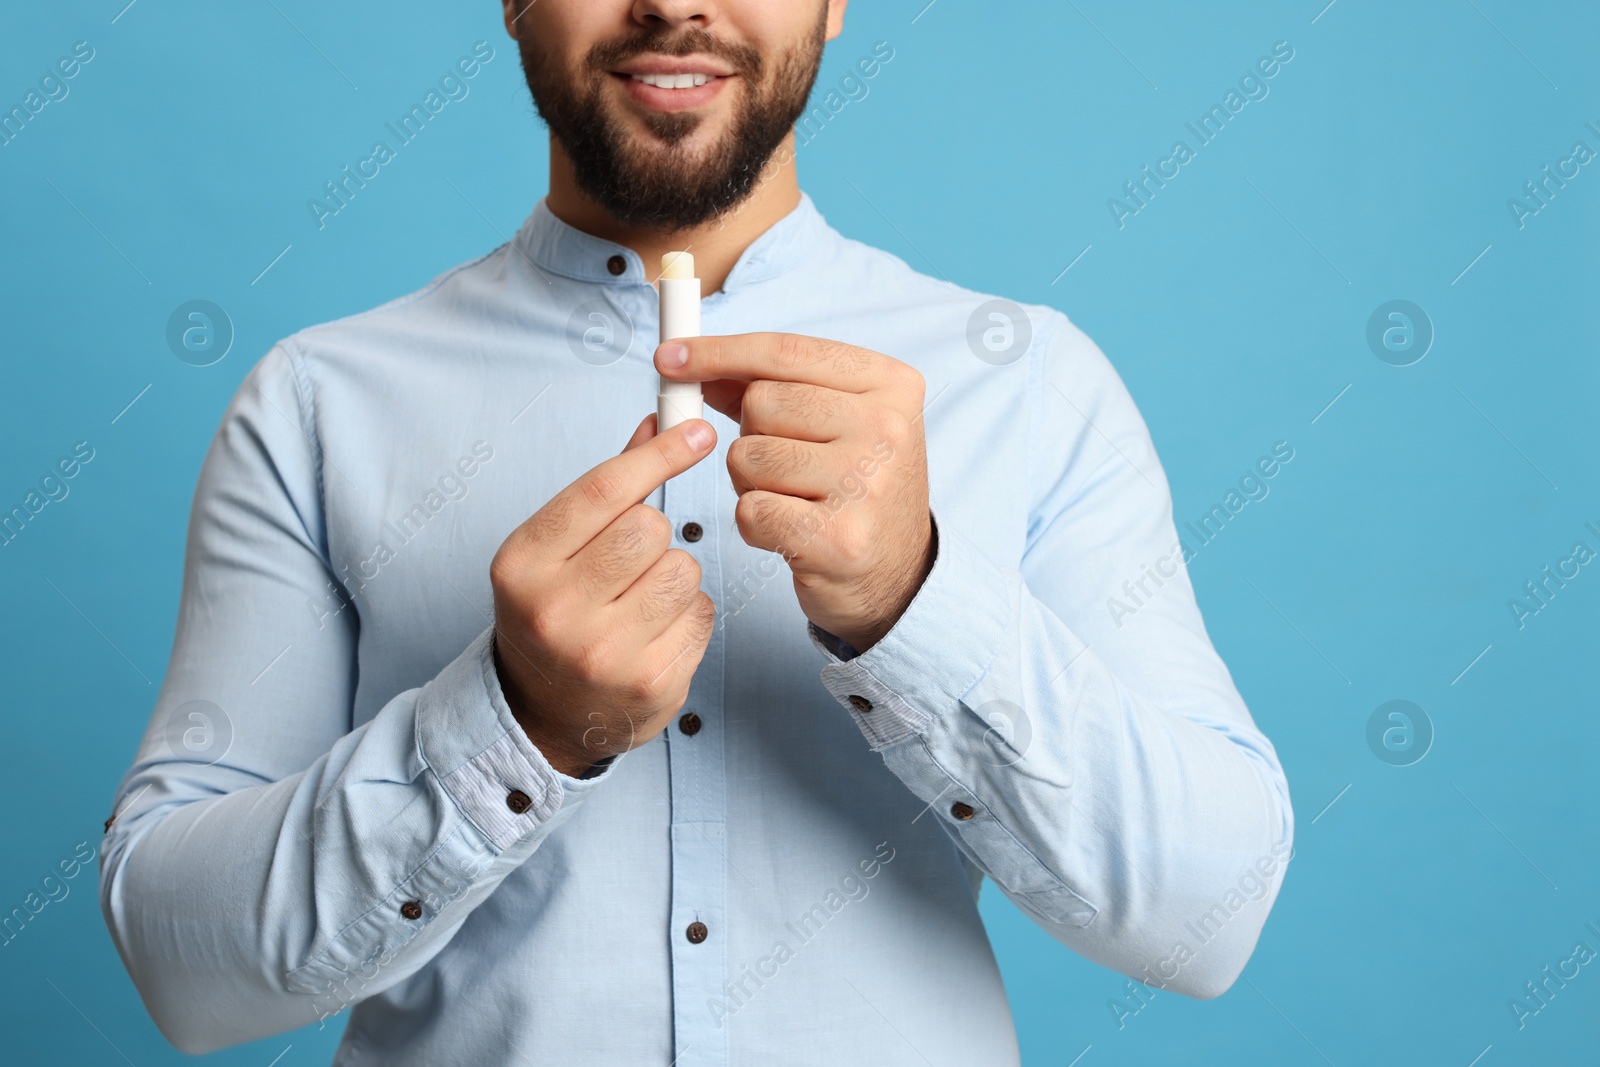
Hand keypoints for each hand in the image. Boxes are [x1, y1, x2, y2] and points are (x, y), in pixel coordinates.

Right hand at [489, 415, 717, 776]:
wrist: (543, 713)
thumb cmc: (553, 612)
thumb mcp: (554, 549)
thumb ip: (606, 486)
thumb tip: (657, 421)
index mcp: (523, 565)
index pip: (602, 491)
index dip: (658, 454)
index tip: (699, 432)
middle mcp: (555, 611)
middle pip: (648, 528)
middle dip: (652, 534)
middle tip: (632, 560)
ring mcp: (603, 654)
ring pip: (684, 569)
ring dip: (674, 576)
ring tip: (642, 600)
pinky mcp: (651, 684)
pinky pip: (701, 614)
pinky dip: (688, 616)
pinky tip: (655, 633)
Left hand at [655, 333, 934, 652]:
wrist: (897, 574)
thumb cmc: (855, 490)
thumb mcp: (833, 422)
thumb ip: (771, 386)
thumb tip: (694, 363)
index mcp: (889, 384)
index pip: (784, 350)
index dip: (718, 351)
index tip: (669, 357)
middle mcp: (887, 427)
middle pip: (760, 402)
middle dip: (750, 435)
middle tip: (787, 468)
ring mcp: (866, 483)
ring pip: (747, 456)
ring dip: (751, 483)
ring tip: (793, 500)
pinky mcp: (839, 537)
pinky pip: (750, 510)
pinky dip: (755, 524)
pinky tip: (790, 532)